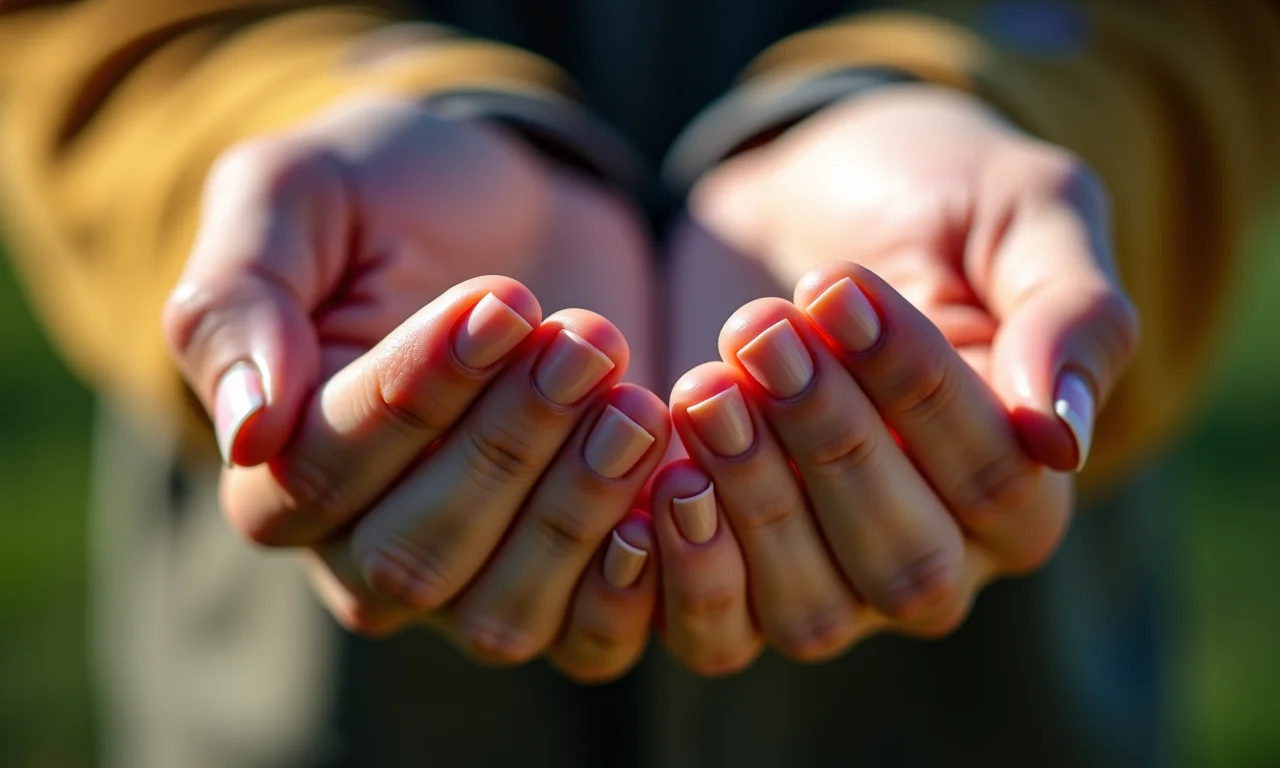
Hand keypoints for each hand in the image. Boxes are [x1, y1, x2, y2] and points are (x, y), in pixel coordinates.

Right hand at [162, 93, 662, 680]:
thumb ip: (240, 303)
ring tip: (638, 404)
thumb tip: (245, 433)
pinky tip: (673, 489)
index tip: (502, 301)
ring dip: (576, 510)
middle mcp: (360, 550)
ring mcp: (466, 582)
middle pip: (416, 552)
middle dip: (511, 445)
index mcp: (275, 468)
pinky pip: (586, 640)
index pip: (324, 470)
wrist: (510, 210)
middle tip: (586, 343)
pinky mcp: (564, 579)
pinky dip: (631, 585)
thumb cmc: (388, 197)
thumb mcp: (296, 200)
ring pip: (501, 611)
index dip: (417, 396)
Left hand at [654, 84, 1138, 672]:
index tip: (832, 286)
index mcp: (1028, 483)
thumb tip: (1063, 438)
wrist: (803, 196)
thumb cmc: (929, 198)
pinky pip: (720, 634)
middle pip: (904, 558)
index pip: (992, 476)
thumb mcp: (1022, 212)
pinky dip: (686, 577)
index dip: (912, 388)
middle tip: (758, 331)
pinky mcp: (736, 576)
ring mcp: (835, 582)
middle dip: (826, 442)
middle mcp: (942, 556)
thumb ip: (1072, 314)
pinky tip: (659, 481)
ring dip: (753, 499)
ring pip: (812, 608)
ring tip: (705, 387)